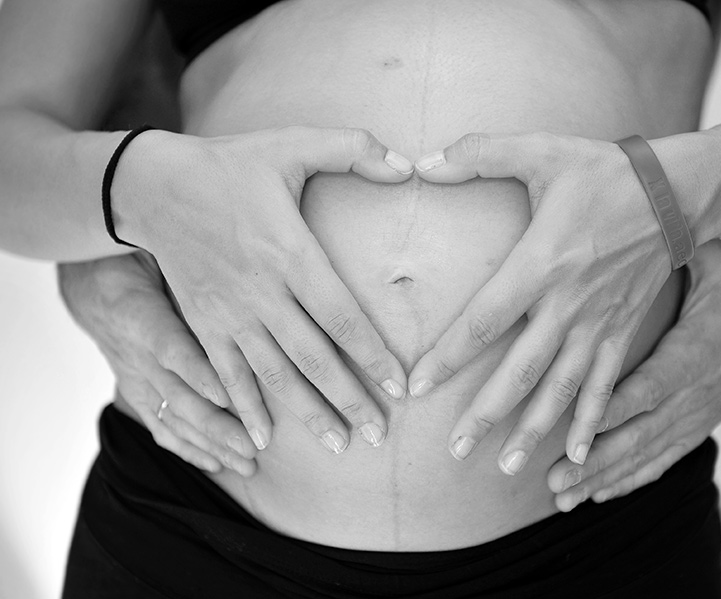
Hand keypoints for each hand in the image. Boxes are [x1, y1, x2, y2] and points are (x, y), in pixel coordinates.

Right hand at [58, 253, 256, 475]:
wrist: (90, 282)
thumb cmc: (137, 259)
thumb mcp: (156, 253)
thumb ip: (188, 265)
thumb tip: (233, 259)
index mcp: (141, 316)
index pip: (172, 348)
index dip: (198, 373)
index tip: (228, 395)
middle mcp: (137, 354)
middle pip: (179, 395)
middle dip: (218, 425)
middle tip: (253, 444)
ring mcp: (137, 377)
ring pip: (174, 417)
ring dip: (211, 444)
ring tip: (247, 464)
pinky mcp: (137, 391)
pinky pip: (161, 425)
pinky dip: (188, 448)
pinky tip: (217, 465)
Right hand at [115, 127, 414, 452]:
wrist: (152, 186)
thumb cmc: (230, 164)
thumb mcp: (291, 143)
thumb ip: (352, 147)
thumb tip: (408, 163)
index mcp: (290, 251)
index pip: (342, 315)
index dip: (373, 354)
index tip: (400, 387)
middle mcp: (261, 291)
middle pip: (314, 357)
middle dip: (350, 399)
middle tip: (380, 435)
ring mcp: (229, 313)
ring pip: (275, 374)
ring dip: (308, 413)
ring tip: (339, 445)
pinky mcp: (203, 324)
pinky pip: (226, 374)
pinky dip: (245, 407)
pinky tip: (262, 440)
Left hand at [408, 132, 675, 468]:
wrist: (675, 192)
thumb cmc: (602, 171)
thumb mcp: (541, 150)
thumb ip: (479, 153)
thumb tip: (420, 162)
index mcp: (541, 262)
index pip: (483, 320)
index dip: (448, 357)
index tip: (417, 388)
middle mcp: (569, 303)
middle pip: (520, 371)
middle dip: (486, 414)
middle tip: (454, 450)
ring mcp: (600, 324)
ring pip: (562, 390)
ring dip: (533, 430)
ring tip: (506, 469)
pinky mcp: (623, 332)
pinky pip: (606, 387)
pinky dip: (592, 423)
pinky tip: (577, 457)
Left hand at [546, 240, 720, 510]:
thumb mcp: (711, 262)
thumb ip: (676, 249)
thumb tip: (640, 213)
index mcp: (699, 350)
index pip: (654, 384)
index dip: (618, 406)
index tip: (581, 426)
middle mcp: (694, 394)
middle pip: (641, 432)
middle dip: (594, 457)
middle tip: (549, 477)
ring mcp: (690, 419)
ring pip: (642, 455)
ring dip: (598, 477)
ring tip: (557, 496)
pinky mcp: (685, 432)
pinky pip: (654, 463)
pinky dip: (622, 482)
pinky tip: (587, 497)